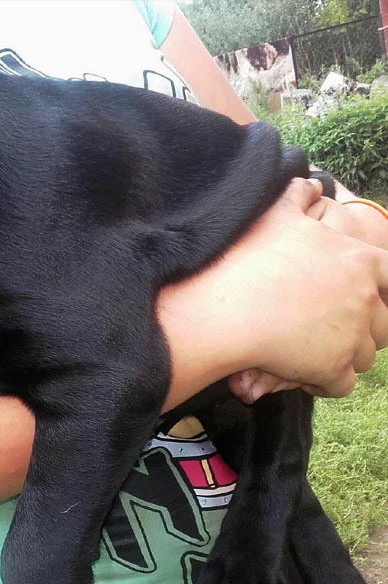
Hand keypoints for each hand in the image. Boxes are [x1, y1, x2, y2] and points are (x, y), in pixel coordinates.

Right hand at [226, 184, 387, 401]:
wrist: (225, 305)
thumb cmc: (248, 257)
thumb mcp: (276, 215)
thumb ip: (298, 197)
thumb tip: (312, 183)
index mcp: (360, 259)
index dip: (377, 289)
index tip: (354, 297)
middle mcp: (365, 298)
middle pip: (384, 324)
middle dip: (362, 330)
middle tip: (326, 330)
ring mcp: (352, 336)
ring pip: (363, 357)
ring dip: (340, 357)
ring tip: (305, 352)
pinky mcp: (334, 369)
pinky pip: (341, 385)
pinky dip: (323, 383)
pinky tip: (299, 375)